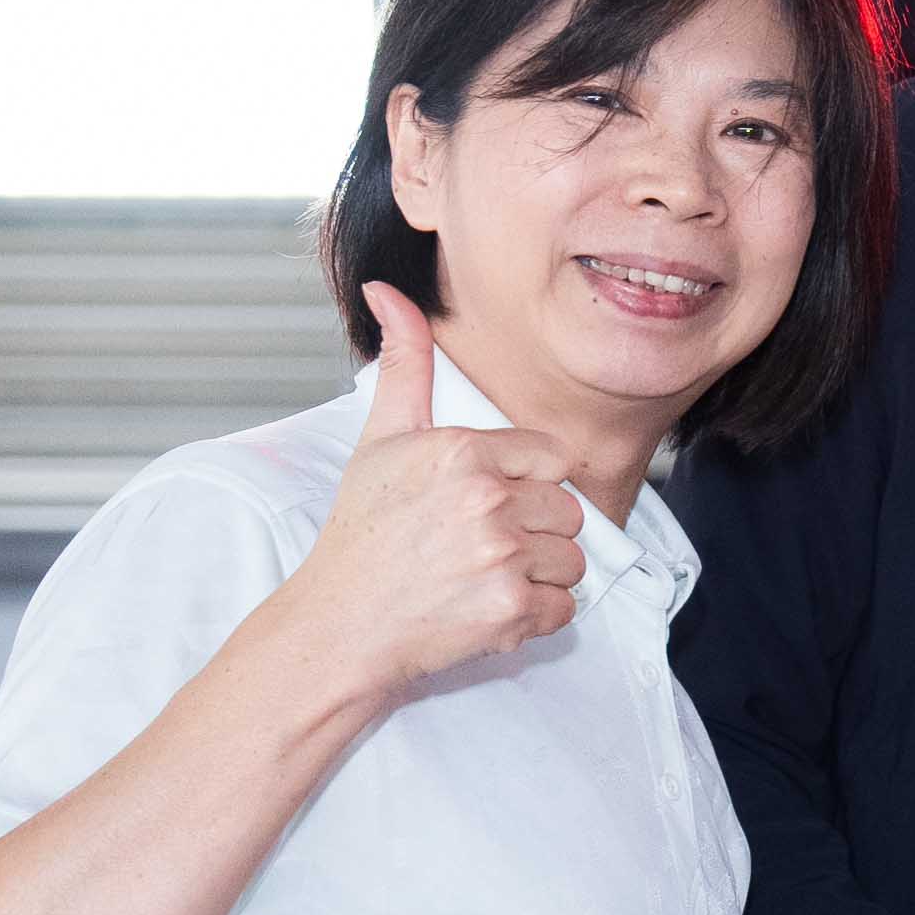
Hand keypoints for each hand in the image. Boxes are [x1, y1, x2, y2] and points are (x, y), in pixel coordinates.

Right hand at [274, 283, 587, 708]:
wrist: (341, 624)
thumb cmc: (362, 532)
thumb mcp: (381, 439)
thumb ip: (405, 365)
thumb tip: (387, 291)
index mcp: (463, 451)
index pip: (552, 458)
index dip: (526, 482)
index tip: (488, 501)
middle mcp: (487, 500)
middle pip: (568, 510)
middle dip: (535, 530)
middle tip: (480, 544)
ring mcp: (502, 557)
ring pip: (573, 559)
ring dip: (540, 573)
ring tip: (484, 574)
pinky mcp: (512, 611)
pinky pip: (565, 607)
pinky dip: (537, 614)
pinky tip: (489, 606)